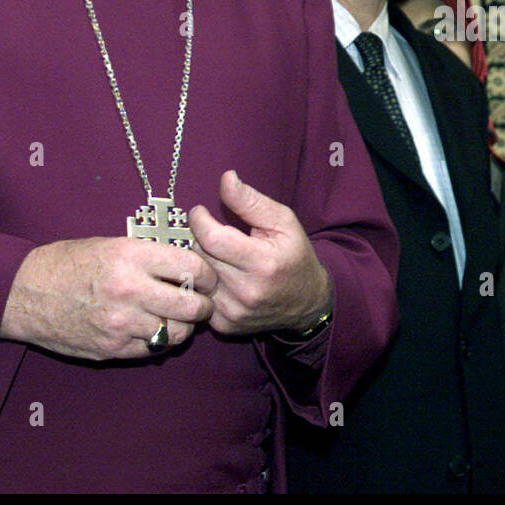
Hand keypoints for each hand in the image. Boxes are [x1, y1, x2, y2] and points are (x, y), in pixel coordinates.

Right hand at [0, 235, 216, 359]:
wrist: (24, 294)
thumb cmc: (70, 263)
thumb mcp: (112, 244)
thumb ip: (151, 255)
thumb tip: (189, 264)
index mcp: (132, 257)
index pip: (192, 267)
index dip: (208, 274)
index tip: (208, 277)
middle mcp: (130, 290)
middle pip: (192, 306)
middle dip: (203, 305)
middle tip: (201, 302)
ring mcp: (121, 323)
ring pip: (177, 333)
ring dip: (184, 327)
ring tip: (178, 318)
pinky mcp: (112, 348)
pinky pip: (154, 349)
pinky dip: (161, 341)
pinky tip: (154, 329)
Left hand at [187, 170, 332, 336]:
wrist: (308, 303)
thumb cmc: (295, 256)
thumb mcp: (283, 222)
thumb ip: (251, 201)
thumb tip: (226, 178)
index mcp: (262, 263)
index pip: (212, 239)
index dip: (200, 220)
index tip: (201, 212)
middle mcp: (246, 291)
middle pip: (201, 256)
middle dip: (203, 240)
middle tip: (215, 234)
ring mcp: (233, 312)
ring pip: (197, 277)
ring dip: (203, 262)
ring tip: (220, 255)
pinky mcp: (225, 325)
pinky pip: (200, 296)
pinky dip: (206, 284)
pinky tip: (222, 278)